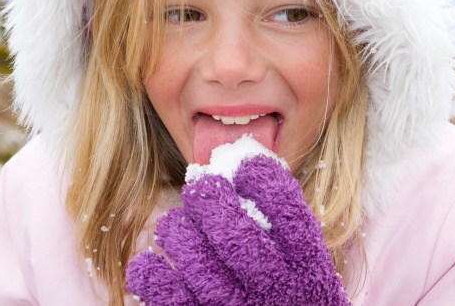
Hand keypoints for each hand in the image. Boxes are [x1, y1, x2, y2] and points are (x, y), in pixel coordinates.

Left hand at [126, 154, 349, 304]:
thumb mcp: (304, 256)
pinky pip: (171, 298)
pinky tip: (147, 261)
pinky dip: (151, 275)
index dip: (261, 175)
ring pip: (198, 263)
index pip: (286, 207)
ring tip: (175, 224)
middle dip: (209, 200)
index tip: (244, 164)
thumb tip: (237, 162)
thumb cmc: (290, 288)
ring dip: (178, 231)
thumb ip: (280, 217)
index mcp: (306, 262)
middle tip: (200, 186)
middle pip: (236, 235)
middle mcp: (278, 288)